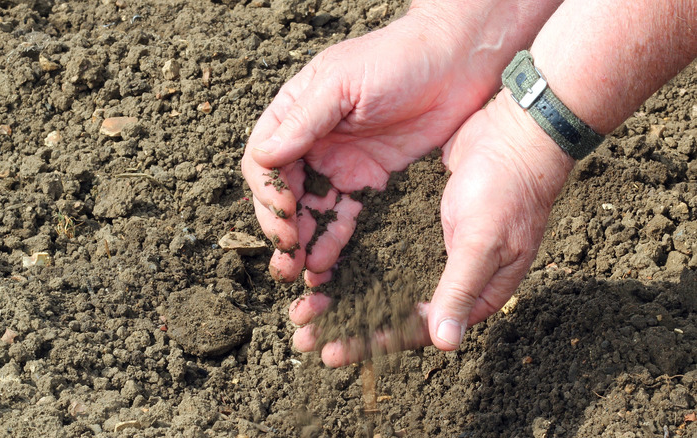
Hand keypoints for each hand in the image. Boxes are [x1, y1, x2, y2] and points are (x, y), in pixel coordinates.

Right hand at [240, 8, 509, 283]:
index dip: (268, 192)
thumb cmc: (397, 58)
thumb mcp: (343, 83)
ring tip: (300, 273)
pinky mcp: (367, 178)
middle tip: (286, 259)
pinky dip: (332, 238)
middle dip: (281, 227)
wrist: (457, 64)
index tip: (286, 213)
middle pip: (282, 192)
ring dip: (302, 240)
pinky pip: (342, 214)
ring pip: (309, 209)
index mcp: (295, 113)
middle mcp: (310, 140)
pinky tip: (325, 262)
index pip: (263, 161)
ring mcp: (338, 161)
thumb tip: (264, 157)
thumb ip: (304, 122)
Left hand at [290, 91, 574, 365]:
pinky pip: (378, 251)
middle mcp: (448, 280)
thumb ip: (460, 289)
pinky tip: (321, 263)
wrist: (517, 133)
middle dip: (345, 325)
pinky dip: (350, 259)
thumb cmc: (509, 188)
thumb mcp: (484, 240)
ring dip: (342, 294)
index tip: (328, 352)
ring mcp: (431, 253)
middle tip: (301, 335)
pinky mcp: (417, 226)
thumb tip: (445, 343)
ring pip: (379, 283)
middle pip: (390, 313)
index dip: (370, 344)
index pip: (414, 331)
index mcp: (472, 294)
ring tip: (303, 304)